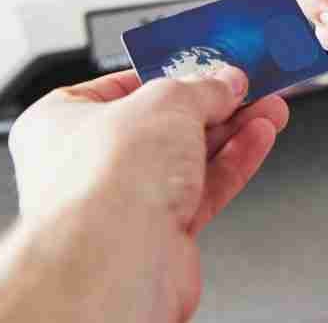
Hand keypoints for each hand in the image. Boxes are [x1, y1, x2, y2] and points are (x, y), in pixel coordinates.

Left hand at [7, 68, 288, 322]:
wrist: (115, 263)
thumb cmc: (103, 182)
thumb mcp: (164, 103)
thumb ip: (200, 88)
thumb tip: (222, 81)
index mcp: (60, 121)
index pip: (120, 84)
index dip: (167, 71)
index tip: (204, 62)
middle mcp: (85, 163)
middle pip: (161, 122)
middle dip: (212, 103)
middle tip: (246, 84)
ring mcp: (122, 201)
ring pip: (187, 157)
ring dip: (231, 131)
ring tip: (267, 108)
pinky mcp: (157, 233)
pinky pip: (200, 189)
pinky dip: (232, 163)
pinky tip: (257, 139)